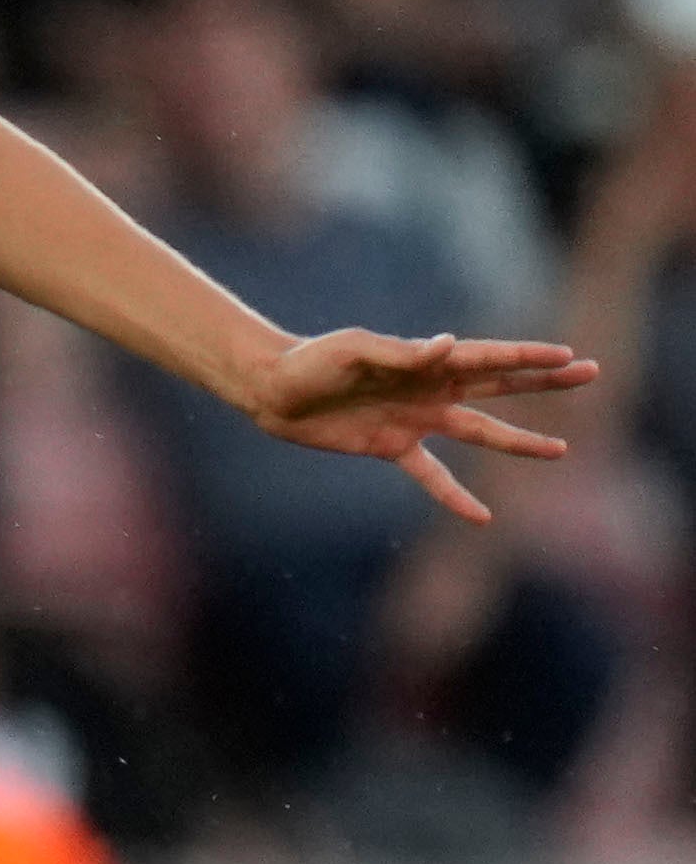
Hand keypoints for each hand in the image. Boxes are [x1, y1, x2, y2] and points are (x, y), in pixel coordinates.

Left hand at [238, 326, 593, 521]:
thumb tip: (447, 346)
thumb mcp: (353, 351)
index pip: (488, 358)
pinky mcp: (393, 447)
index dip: (528, 358)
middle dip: (544, 383)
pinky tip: (482, 517)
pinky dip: (454, 496)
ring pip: (481, 431)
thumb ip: (402, 354)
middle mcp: (431, 389)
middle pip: (500, 386)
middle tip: (592, 374)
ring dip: (518, 442)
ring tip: (560, 452)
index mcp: (426, 360)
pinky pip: (432, 476)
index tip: (569, 358)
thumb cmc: (311, 361)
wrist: (271, 390)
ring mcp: (416, 419)